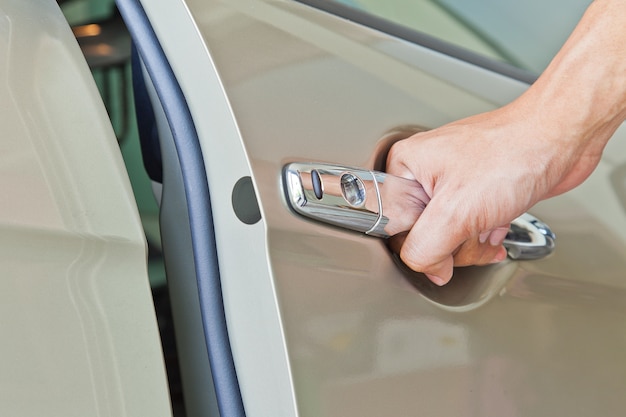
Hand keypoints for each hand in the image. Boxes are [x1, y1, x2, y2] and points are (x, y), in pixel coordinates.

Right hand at [386, 99, 608, 284]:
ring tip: (489, 221)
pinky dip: (486, 233)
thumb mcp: (457, 211)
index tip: (445, 240)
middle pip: (421, 235)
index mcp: (404, 168)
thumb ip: (426, 248)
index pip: (393, 226)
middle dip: (454, 244)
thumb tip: (429, 270)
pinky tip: (498, 221)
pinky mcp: (473, 192)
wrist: (560, 138)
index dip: (422, 243)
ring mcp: (449, 183)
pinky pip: (468, 228)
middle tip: (473, 228)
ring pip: (447, 236)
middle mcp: (423, 174)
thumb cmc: (514, 153)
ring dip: (473, 240)